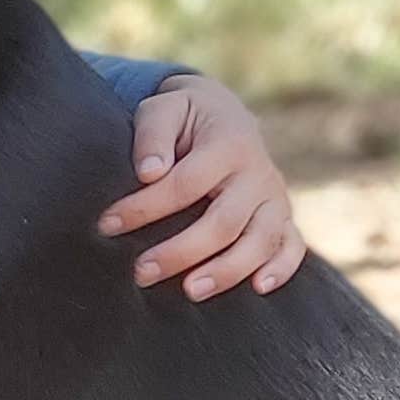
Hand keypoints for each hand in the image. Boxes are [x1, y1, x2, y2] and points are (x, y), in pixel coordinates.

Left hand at [97, 74, 303, 301]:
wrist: (225, 116)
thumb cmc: (184, 117)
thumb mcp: (163, 108)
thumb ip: (152, 134)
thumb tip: (149, 172)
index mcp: (228, 143)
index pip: (185, 184)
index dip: (144, 207)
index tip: (107, 225)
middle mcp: (257, 173)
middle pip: (224, 222)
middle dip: (181, 252)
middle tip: (140, 273)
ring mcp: (274, 197)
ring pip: (260, 241)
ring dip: (226, 271)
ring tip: (190, 291)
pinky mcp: (283, 216)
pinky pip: (292, 245)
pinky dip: (281, 269)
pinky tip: (257, 288)